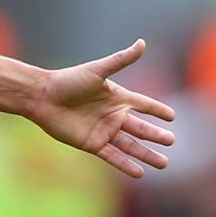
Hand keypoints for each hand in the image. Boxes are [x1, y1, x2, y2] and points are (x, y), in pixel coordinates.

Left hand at [24, 39, 177, 179]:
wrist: (43, 97)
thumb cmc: (69, 81)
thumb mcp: (98, 70)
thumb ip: (121, 60)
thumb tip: (142, 43)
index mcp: (117, 97)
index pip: (144, 105)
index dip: (157, 110)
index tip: (173, 117)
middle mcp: (113, 115)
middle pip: (141, 128)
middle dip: (156, 135)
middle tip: (172, 141)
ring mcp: (103, 131)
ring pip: (130, 145)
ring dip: (146, 154)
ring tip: (163, 163)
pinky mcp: (92, 144)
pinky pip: (113, 156)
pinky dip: (126, 165)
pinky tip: (139, 173)